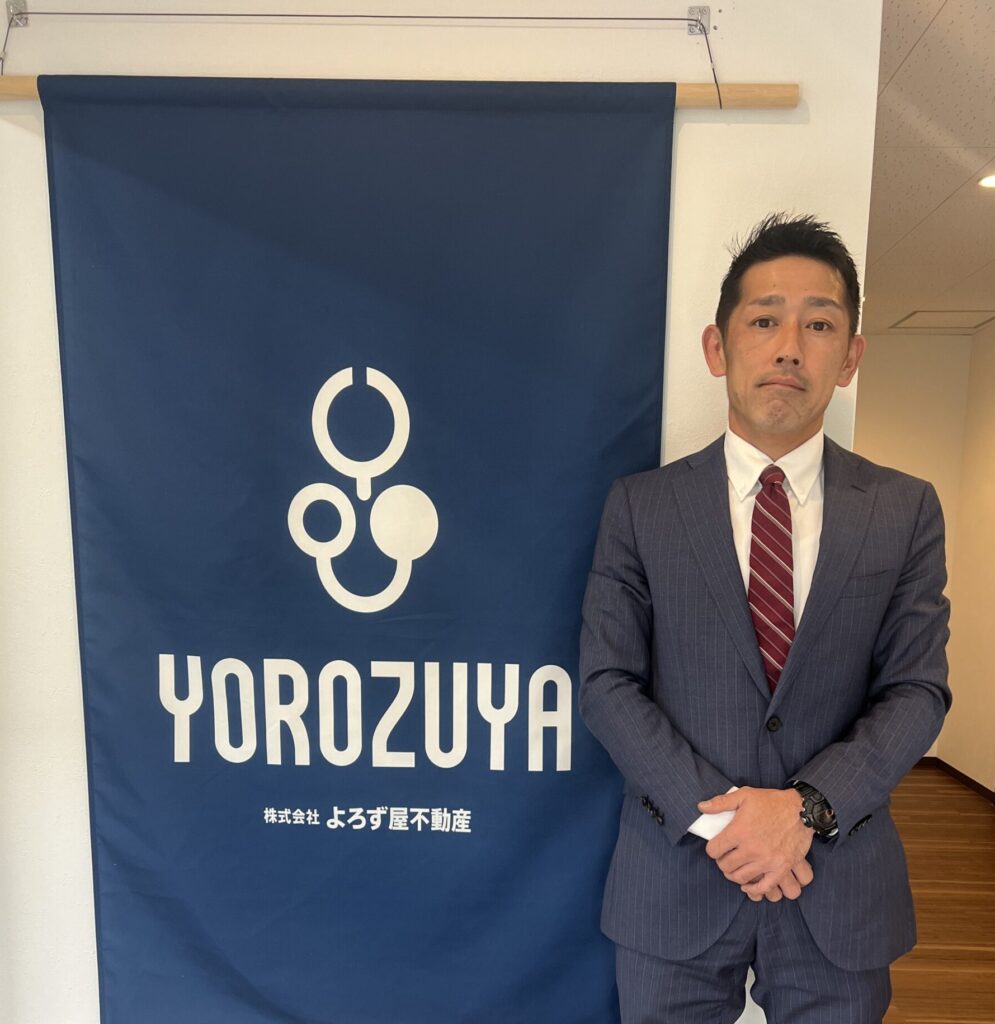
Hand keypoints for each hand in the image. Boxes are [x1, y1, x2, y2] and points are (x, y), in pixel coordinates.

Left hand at [698, 787, 813, 897]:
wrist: (802, 810)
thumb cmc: (772, 802)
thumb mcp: (744, 795)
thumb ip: (721, 802)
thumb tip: (701, 807)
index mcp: (739, 831)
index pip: (714, 850)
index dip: (712, 848)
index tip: (716, 847)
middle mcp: (751, 849)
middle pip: (725, 866)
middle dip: (722, 862)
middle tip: (725, 857)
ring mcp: (766, 861)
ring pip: (740, 877)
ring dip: (734, 874)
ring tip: (735, 867)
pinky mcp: (781, 869)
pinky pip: (763, 888)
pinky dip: (753, 889)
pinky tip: (748, 884)